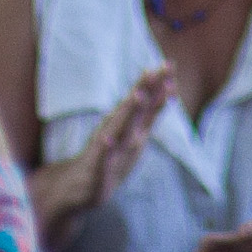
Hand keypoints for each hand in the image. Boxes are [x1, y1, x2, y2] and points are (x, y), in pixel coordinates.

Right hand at [35, 67, 176, 245]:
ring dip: (128, 114)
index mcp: (127, 124)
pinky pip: (102, 159)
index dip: (157, 84)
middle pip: (133, 109)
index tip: (169, 64)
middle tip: (153, 70)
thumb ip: (151, 111)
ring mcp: (106, 148)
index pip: (145, 101)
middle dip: (144, 90)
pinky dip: (105, 149)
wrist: (80, 186)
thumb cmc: (112, 154)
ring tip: (138, 96)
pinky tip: (106, 139)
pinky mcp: (98, 169)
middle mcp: (116, 131)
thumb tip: (171, 86)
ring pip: (119, 129)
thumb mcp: (135, 132)